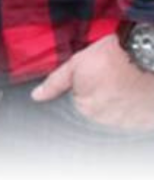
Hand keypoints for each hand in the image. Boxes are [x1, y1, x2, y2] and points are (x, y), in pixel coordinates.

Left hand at [32, 33, 153, 129]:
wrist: (146, 58)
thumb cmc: (113, 57)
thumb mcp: (77, 62)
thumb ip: (55, 82)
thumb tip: (36, 96)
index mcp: (83, 106)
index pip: (77, 97)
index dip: (84, 81)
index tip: (94, 72)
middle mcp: (101, 120)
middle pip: (93, 106)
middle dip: (97, 91)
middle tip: (107, 73)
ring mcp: (122, 122)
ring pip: (111, 111)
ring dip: (113, 100)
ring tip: (121, 80)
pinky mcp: (139, 122)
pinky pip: (129, 115)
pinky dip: (129, 105)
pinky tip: (131, 90)